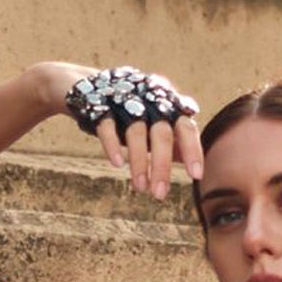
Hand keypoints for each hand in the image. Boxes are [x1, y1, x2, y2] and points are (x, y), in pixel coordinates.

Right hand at [60, 63, 204, 201]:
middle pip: (162, 133)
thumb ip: (173, 140)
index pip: (185, 126)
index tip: (196, 176)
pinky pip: (108, 125)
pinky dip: (112, 145)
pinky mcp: (99, 104)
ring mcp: (124, 100)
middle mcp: (148, 99)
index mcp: (165, 103)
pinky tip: (116, 164)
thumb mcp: (153, 123)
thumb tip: (194, 165)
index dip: (192, 149)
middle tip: (160, 195)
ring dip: (139, 163)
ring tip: (140, 188)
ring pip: (136, 132)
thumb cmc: (128, 111)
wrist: (85, 86)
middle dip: (162, 166)